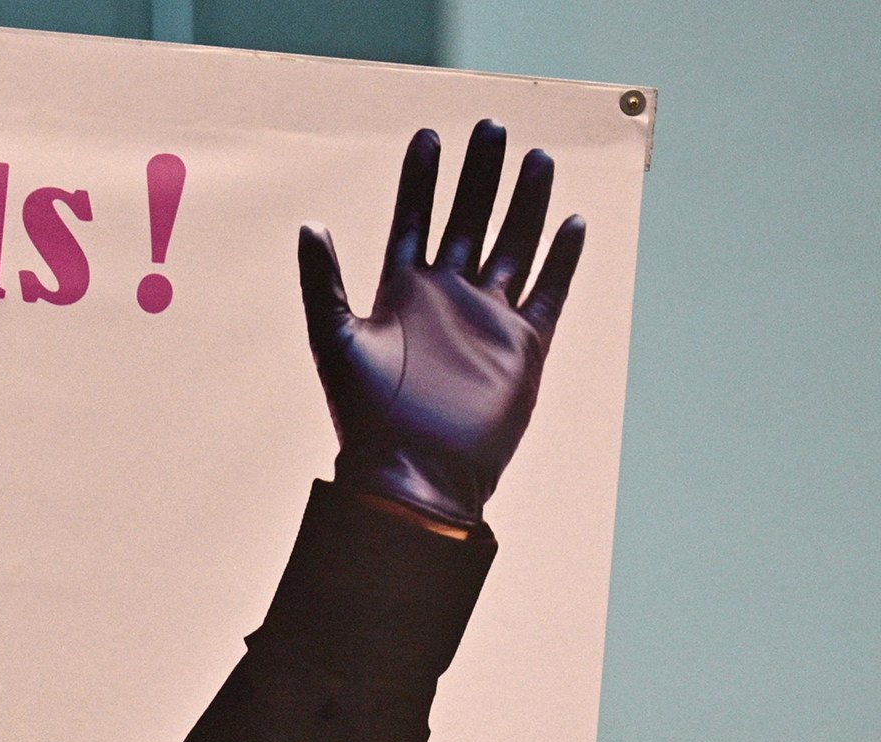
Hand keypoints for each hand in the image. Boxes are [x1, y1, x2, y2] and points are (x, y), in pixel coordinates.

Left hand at [300, 122, 585, 528]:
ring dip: (525, 203)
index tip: (428, 136)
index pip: (415, 219)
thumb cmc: (367, 418)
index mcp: (402, 292)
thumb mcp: (336, 340)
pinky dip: (562, 258)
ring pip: (513, 245)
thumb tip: (308, 224)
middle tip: (490, 127)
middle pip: (469, 220)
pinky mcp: (524, 345)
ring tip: (536, 158)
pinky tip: (571, 222)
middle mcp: (447, 297)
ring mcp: (488, 318)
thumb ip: (323, 282)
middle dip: (480, 175)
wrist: (414, 476)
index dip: (421, 180)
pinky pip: (549, 292)